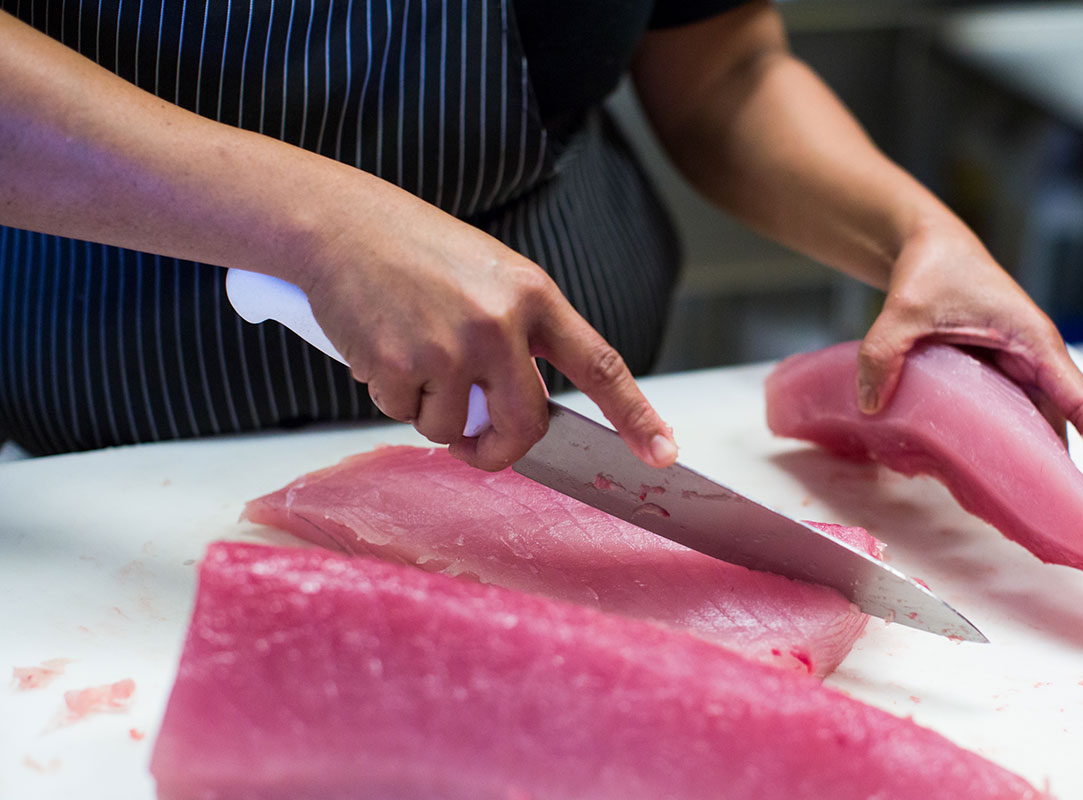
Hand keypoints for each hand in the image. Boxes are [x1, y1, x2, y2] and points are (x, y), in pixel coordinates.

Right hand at [294, 190, 677, 471]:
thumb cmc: (412, 249)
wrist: (338, 224)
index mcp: (533, 296)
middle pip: (524, 424)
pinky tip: (379, 347)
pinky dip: (390, 395)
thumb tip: (523, 410)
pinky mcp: (402, 366)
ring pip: (453, 427)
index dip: (635, 414)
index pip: (599, 364)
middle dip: (499, 450)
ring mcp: (451, 347)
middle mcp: (500, 323)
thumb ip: (517, 336)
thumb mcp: (487, 277)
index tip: (663, 452)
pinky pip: (404, 414)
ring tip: (408, 353)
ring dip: (430, 410)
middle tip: (478, 449)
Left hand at [855, 219, 1082, 498]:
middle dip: (1068, 469)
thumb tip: (870, 406)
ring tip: (1031, 513)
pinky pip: (1002, 416)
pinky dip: (999, 444)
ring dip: (1031, 461)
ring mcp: (1012, 370)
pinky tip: (987, 477)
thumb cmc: (932, 267)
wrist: (926, 246)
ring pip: (1031, 423)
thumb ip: (883, 353)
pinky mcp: (990, 376)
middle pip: (1062, 422)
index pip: (1080, 399)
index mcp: (1032, 342)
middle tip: (1067, 521)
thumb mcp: (903, 308)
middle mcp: (1031, 360)